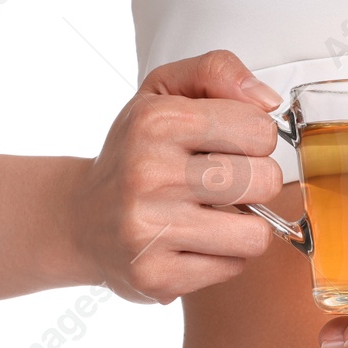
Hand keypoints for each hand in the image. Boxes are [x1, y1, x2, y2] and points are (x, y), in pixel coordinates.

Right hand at [65, 49, 285, 303]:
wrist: (79, 219)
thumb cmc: (134, 154)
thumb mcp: (163, 92)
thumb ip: (216, 72)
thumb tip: (267, 101)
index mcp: (157, 121)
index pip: (260, 130)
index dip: (255, 139)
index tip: (230, 145)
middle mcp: (149, 173)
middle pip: (264, 181)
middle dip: (256, 183)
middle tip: (225, 184)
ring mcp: (149, 228)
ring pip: (255, 234)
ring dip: (245, 226)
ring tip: (215, 215)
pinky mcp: (155, 275)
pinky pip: (232, 267)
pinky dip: (222, 257)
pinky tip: (194, 242)